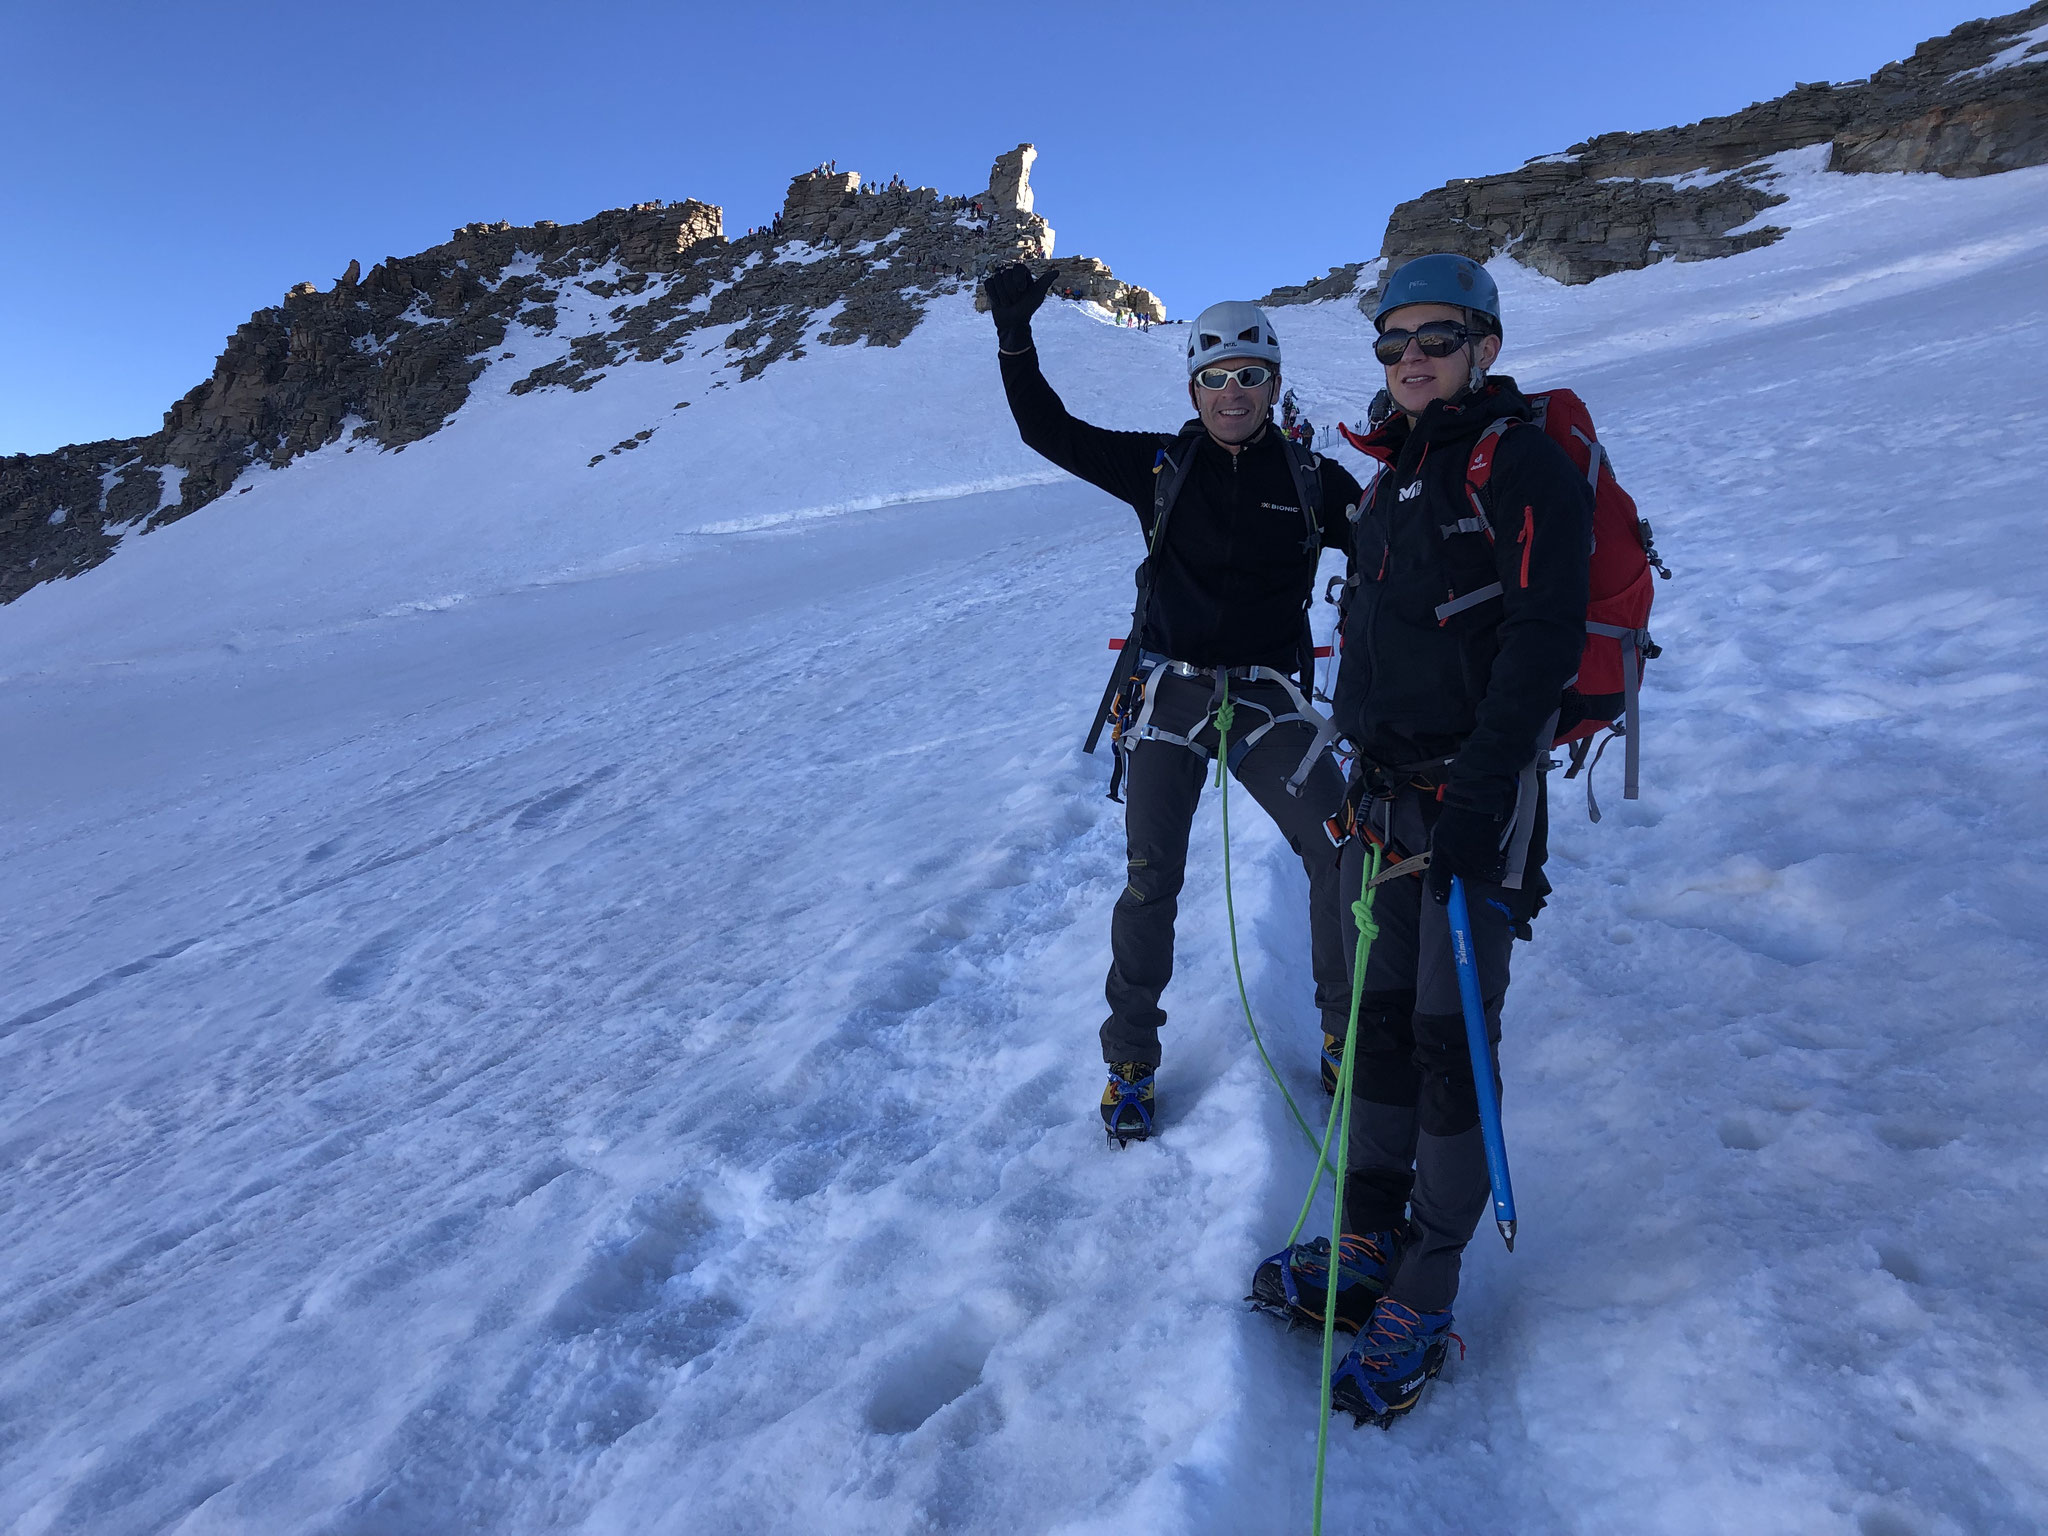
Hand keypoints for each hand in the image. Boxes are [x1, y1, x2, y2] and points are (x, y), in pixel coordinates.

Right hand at [984, 263, 1058, 351]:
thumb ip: (1045, 282)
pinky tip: (999, 302)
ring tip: (1008, 303)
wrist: (1014, 323)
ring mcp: (1000, 280)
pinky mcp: (990, 287)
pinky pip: (989, 284)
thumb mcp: (1037, 295)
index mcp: (1022, 274)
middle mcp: (1011, 275)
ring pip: (997, 279)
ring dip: (1003, 295)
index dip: (1018, 279)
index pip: (1018, 267)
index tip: (1022, 290)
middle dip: (1010, 290)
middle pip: (1006, 274)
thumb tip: (1057, 272)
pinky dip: (994, 295)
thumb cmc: (1027, 309)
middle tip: (1015, 300)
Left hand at [1427, 778, 1515, 902]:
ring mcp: (1468, 856)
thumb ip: (1448, 847)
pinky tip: (1502, 863)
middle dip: (1469, 870)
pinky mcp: (1485, 854)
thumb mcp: (1446, 829)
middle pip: (1461, 874)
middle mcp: (1451, 855)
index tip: (1442, 901)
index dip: (1439, 890)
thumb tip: (1454, 862)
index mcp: (1439, 847)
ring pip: (1478, 873)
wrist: (1475, 796)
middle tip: (1478, 859)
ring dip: (1486, 869)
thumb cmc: (1461, 809)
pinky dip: (1499, 868)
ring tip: (1491, 858)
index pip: (1436, 875)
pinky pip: (1493, 870)